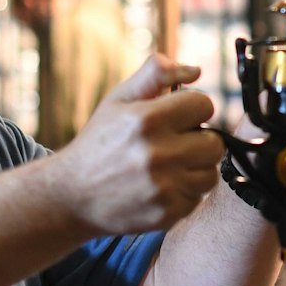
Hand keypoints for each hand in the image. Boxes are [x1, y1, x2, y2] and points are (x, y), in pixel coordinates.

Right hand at [49, 55, 224, 235]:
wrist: (71, 195)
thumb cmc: (100, 141)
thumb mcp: (119, 100)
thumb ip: (156, 75)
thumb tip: (196, 71)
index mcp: (147, 120)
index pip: (204, 105)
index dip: (192, 109)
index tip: (177, 117)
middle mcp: (157, 154)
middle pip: (214, 143)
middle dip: (198, 140)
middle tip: (176, 144)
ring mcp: (163, 188)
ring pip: (210, 173)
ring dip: (195, 169)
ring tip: (169, 167)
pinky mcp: (166, 214)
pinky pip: (197, 198)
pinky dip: (184, 193)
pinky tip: (160, 188)